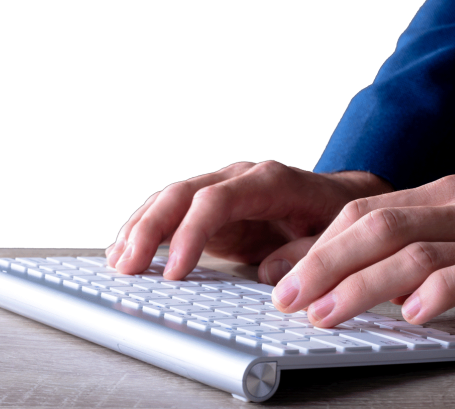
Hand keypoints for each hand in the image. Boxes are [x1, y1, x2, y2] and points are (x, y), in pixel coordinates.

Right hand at [105, 161, 393, 283]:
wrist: (336, 200)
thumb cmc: (335, 214)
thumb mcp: (333, 235)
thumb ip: (305, 255)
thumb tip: (270, 277)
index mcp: (268, 181)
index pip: (215, 201)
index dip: (190, 234)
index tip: (174, 272)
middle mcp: (238, 179)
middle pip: (182, 194)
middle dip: (149, 229)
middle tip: (127, 268)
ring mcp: (222, 190)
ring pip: (170, 200)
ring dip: (140, 229)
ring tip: (118, 262)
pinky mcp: (212, 209)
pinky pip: (173, 214)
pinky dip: (148, 230)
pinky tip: (129, 250)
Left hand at [271, 175, 454, 340]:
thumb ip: (410, 248)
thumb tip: (349, 274)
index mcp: (442, 195)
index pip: (363, 210)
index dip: (316, 243)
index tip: (280, 274)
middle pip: (376, 226)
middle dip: (322, 262)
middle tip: (286, 297)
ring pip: (414, 251)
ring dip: (362, 285)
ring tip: (325, 315)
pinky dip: (438, 293)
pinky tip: (412, 317)